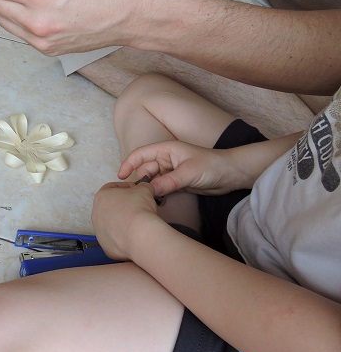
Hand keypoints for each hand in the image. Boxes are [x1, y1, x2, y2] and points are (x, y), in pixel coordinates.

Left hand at [91, 181, 161, 260]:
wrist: (140, 234)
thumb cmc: (138, 209)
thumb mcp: (144, 189)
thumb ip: (143, 186)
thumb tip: (145, 188)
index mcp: (101, 196)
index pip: (112, 188)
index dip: (126, 187)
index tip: (136, 191)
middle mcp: (96, 213)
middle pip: (110, 207)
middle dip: (123, 206)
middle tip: (137, 207)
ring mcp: (99, 231)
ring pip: (111, 224)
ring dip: (122, 222)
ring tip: (136, 223)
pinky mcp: (106, 245)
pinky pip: (115, 239)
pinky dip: (123, 237)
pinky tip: (134, 236)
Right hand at [118, 140, 251, 197]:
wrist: (231, 174)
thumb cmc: (212, 165)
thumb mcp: (188, 173)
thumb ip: (168, 182)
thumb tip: (148, 191)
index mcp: (166, 149)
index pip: (141, 154)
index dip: (128, 163)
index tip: (120, 176)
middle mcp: (166, 159)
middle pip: (145, 169)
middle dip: (140, 181)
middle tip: (138, 196)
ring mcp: (171, 171)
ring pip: (152, 181)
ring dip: (149, 189)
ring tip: (146, 200)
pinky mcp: (176, 182)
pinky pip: (161, 188)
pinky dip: (157, 194)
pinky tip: (156, 202)